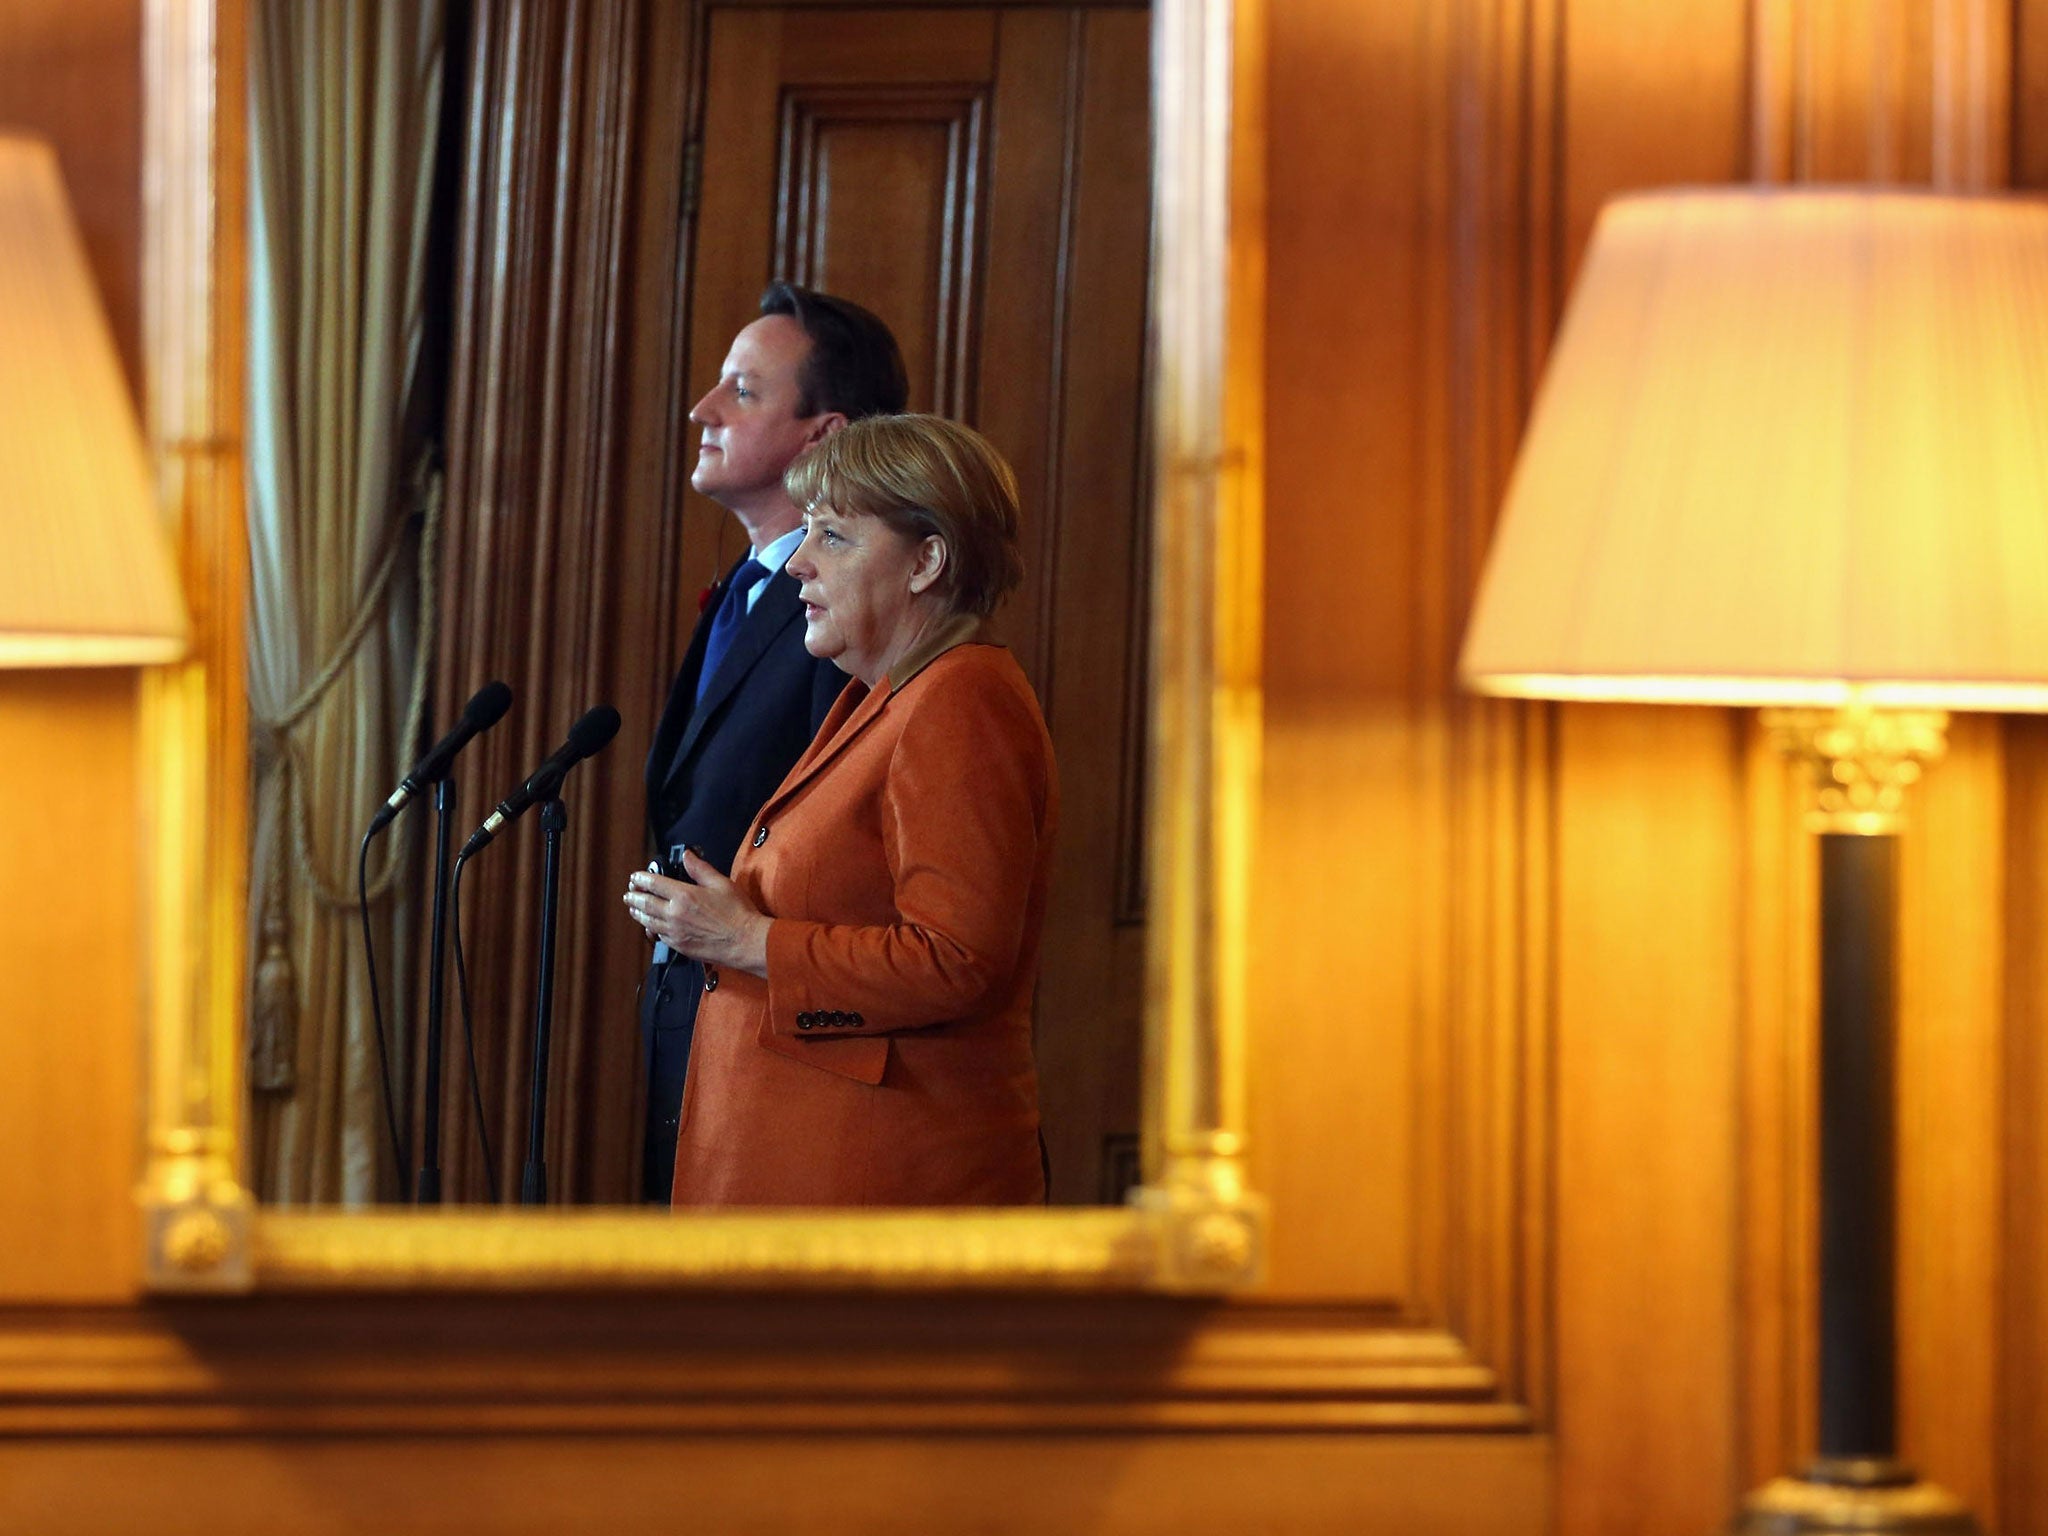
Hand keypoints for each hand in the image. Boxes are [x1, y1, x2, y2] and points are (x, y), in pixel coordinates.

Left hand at [623, 850, 770, 977]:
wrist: (745, 942)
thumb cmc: (737, 913)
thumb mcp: (721, 883)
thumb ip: (700, 869)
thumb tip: (687, 856)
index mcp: (684, 895)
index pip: (654, 884)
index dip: (641, 879)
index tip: (635, 877)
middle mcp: (675, 914)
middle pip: (645, 904)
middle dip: (634, 897)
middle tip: (629, 893)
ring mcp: (675, 932)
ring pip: (648, 922)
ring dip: (638, 913)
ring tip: (633, 909)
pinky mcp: (679, 946)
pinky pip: (659, 937)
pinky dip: (651, 929)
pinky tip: (651, 927)